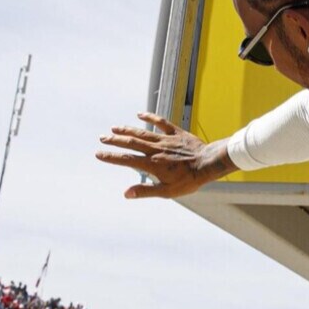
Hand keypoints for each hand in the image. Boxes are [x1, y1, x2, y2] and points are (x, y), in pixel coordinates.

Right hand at [96, 112, 234, 198]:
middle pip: (131, 143)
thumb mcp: (167, 191)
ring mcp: (165, 140)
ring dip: (127, 129)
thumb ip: (145, 191)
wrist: (208, 164)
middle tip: (102, 138)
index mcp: (152, 164)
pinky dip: (150, 117)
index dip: (112, 157)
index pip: (127, 160)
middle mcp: (155, 150)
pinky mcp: (176, 133)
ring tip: (114, 128)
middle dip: (115, 140)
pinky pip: (161, 123)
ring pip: (142, 132)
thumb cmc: (189, 181)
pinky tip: (140, 114)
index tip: (99, 154)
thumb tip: (126, 194)